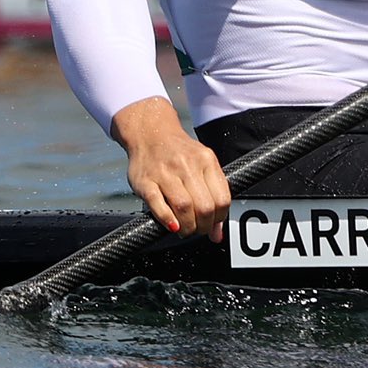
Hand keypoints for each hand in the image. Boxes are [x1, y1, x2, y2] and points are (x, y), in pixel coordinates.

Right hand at [110, 97, 232, 238]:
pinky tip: (172, 226)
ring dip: (187, 227)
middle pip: (204, 207)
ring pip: (184, 207)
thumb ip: (214, 196)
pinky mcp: (145, 181)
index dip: (219, 219)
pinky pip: (158, 205)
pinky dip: (167, 220)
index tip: (212, 225)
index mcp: (206, 160)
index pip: (222, 199)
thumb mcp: (202, 165)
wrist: (150, 132)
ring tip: (185, 230)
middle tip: (197, 230)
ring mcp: (165, 172)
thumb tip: (218, 235)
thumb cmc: (178, 152)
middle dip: (203, 227)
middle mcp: (187, 165)